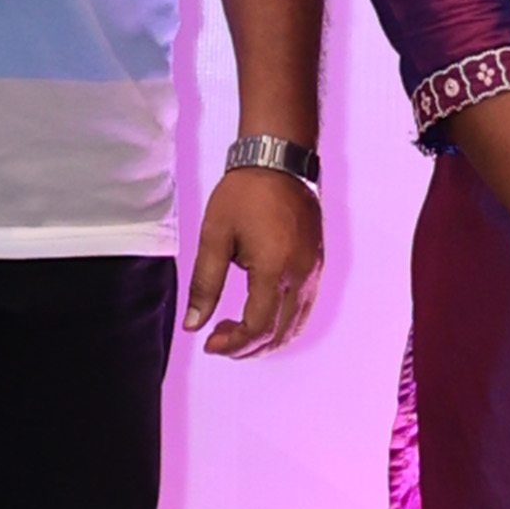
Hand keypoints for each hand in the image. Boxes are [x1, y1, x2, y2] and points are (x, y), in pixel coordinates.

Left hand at [184, 166, 320, 357]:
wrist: (279, 160)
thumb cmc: (244, 194)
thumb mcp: (214, 237)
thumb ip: (204, 284)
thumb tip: (193, 325)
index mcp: (274, 270)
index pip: (258, 328)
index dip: (234, 345)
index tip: (210, 344)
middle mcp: (301, 275)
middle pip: (280, 335)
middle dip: (249, 348)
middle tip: (219, 341)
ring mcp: (313, 271)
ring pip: (296, 325)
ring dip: (268, 339)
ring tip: (238, 332)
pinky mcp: (317, 265)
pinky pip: (304, 308)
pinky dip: (283, 323)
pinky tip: (260, 314)